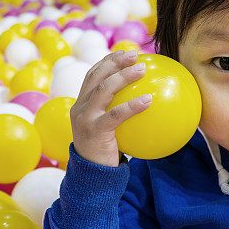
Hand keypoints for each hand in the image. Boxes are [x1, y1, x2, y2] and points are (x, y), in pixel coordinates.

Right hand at [70, 50, 151, 166]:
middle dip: (114, 61)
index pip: (92, 76)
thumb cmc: (105, 154)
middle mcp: (79, 108)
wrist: (91, 177)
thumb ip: (118, 117)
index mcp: (81, 105)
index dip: (107, 61)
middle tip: (135, 54)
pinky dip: (132, 105)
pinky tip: (149, 99)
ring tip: (142, 69)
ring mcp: (84, 118)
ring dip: (124, 76)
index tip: (124, 52)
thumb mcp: (109, 132)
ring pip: (103, 89)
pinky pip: (116, 114)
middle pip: (96, 76)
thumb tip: (148, 103)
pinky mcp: (94, 131)